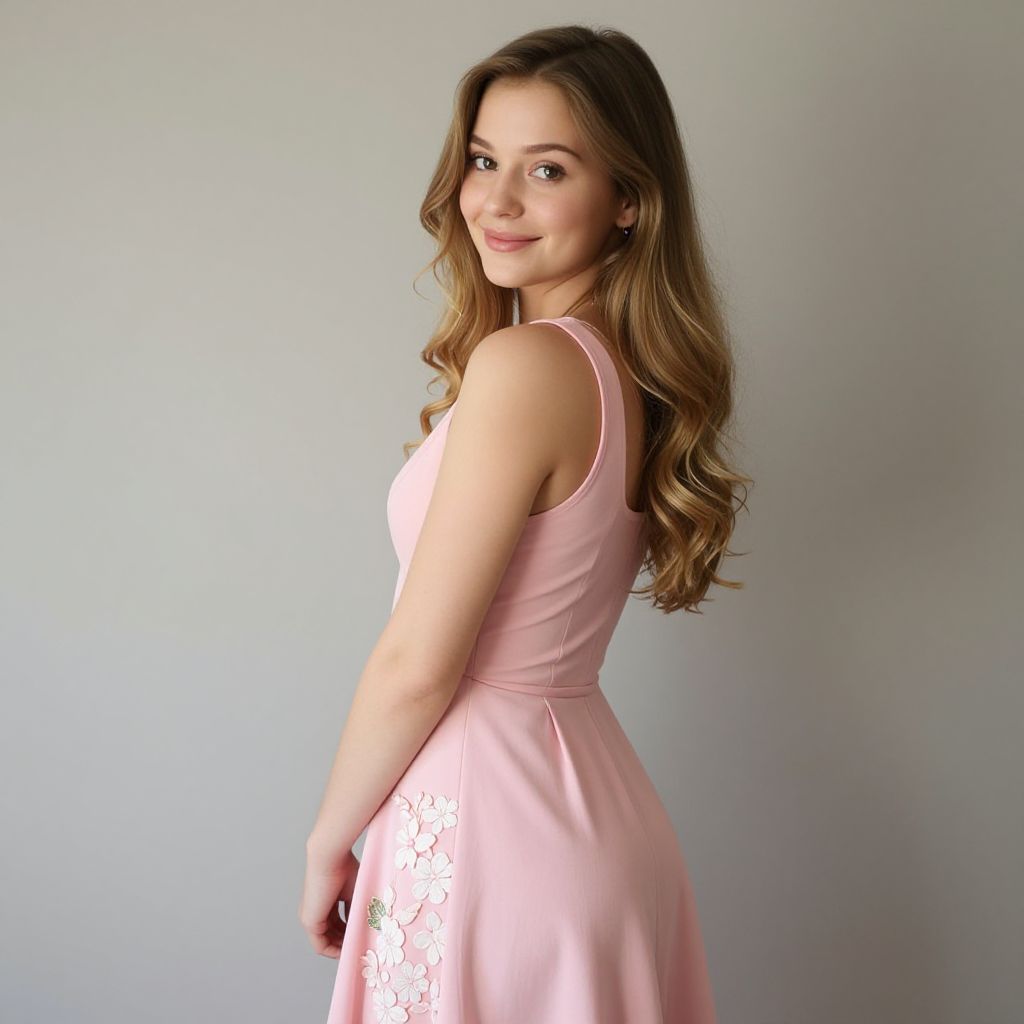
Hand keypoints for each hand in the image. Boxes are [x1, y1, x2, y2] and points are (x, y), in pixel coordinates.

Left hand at [298, 844, 359, 958]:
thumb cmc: (344, 868)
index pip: (337, 923)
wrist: (330, 858)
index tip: (362, 937)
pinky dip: (333, 951)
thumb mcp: (355, 892)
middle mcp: (316, 911)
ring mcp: (310, 918)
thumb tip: (367, 925)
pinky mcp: (310, 922)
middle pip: (332, 934)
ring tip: (357, 949)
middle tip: (361, 947)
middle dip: (346, 942)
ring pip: (327, 941)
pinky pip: (321, 945)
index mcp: (326, 902)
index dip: (350, 932)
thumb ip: (357, 909)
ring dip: (341, 947)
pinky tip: (347, 951)